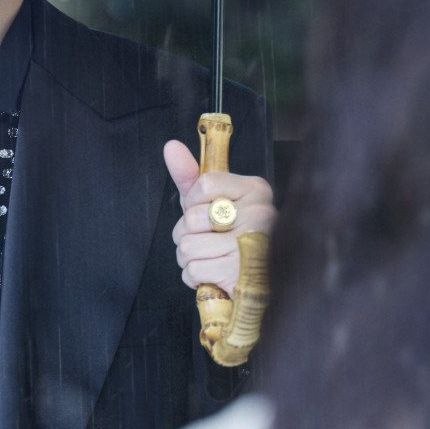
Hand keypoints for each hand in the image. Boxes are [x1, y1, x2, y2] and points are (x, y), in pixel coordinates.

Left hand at [164, 139, 275, 295]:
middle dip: (186, 234)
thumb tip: (170, 146)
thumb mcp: (212, 202)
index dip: (192, 201)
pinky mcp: (241, 274)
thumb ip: (191, 176)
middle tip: (206, 240)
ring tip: (208, 258)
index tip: (204, 210)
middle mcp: (259, 213)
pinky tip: (211, 275)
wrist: (257, 283)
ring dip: (188, 257)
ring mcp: (251, 244)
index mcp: (255, 189)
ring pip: (188, 246)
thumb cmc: (229, 236)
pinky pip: (194, 270)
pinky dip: (194, 277)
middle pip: (191, 217)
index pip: (205, 183)